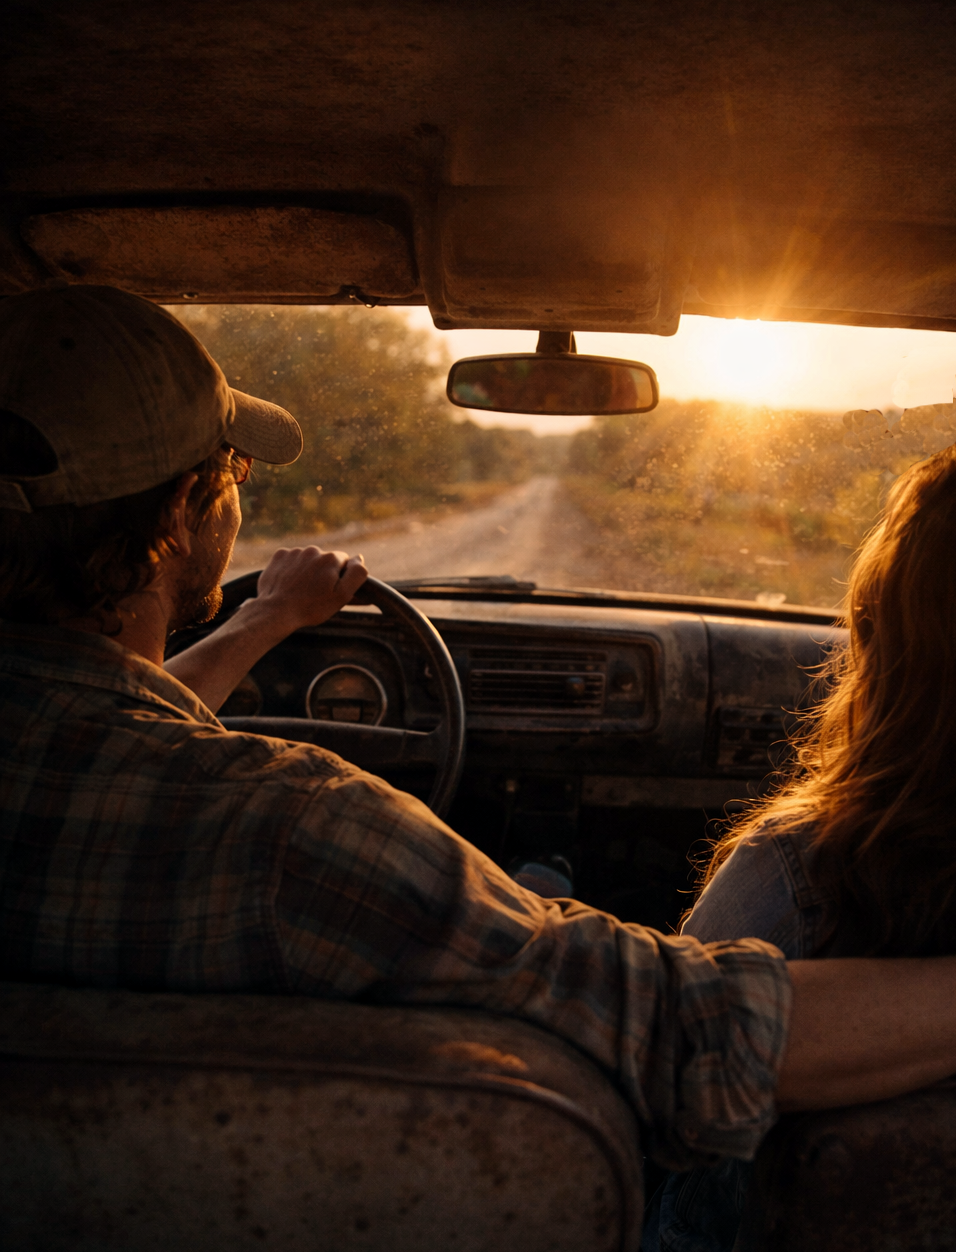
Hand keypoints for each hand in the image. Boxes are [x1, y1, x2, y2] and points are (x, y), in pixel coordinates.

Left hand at [254, 546, 368, 633]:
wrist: (276, 611)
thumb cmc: (311, 607)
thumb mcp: (342, 596)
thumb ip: (356, 574)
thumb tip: (359, 558)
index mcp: (331, 558)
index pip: (344, 562)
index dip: (340, 577)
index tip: (331, 590)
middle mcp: (313, 550)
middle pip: (325, 560)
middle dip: (323, 573)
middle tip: (315, 593)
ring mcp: (295, 552)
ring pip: (308, 560)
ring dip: (307, 571)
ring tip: (300, 590)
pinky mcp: (279, 556)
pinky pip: (291, 560)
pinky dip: (292, 569)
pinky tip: (289, 584)